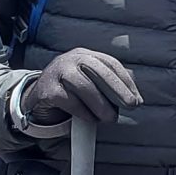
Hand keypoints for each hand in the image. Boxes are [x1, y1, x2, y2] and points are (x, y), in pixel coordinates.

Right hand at [26, 48, 140, 126]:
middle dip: (118, 89)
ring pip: (84, 86)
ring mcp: (57, 72)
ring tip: (110, 118)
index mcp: (85, 55)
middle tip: (131, 105)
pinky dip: (83, 112)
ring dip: (101, 105)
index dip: (126, 81)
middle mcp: (71, 59)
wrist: (38, 97)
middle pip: (99, 71)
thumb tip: (134, 99)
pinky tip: (91, 119)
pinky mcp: (48, 90)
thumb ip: (109, 87)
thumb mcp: (90, 82)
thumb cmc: (71, 91)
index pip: (110, 64)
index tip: (137, 99)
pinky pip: (70, 101)